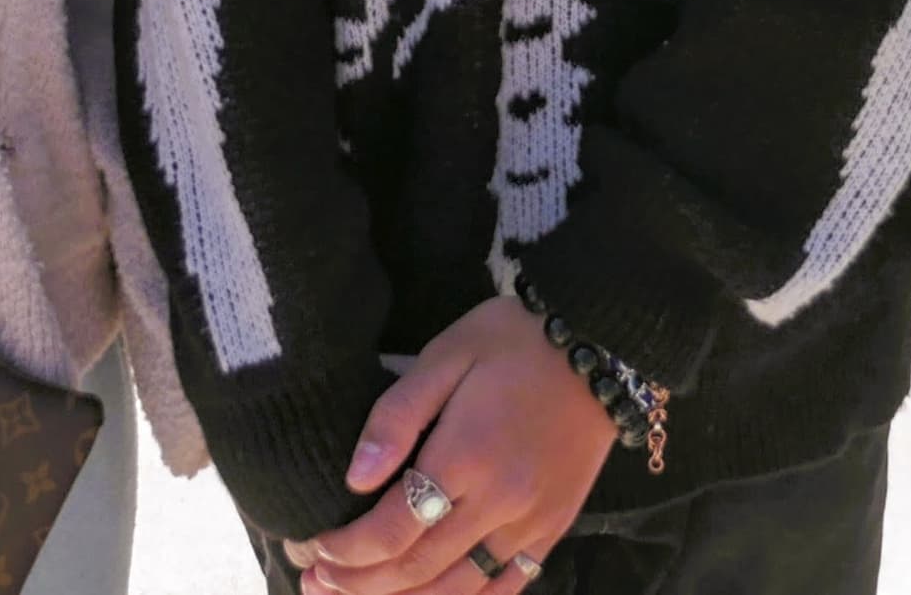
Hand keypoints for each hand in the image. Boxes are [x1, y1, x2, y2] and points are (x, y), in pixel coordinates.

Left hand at [295, 296, 612, 594]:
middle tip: (316, 582)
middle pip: (418, 568)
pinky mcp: (553, 528)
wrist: (598, 342)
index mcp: (465, 456)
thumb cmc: (511, 341)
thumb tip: (355, 478)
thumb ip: (396, 416)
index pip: (393, 529)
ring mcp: (531, 523)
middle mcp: (499, 502)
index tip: (312, 547)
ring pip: (458, 590)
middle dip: (359, 584)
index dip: (346, 549)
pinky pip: (505, 586)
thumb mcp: (445, 355)